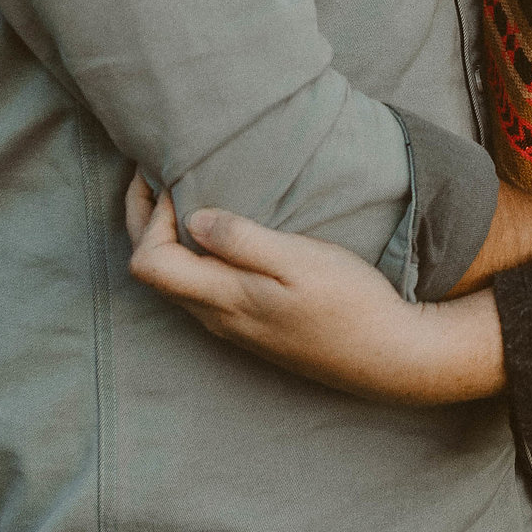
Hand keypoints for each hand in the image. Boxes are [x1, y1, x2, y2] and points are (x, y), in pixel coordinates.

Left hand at [124, 175, 506, 406]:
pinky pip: (200, 290)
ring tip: (182, 195)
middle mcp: (217, 318)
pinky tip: (217, 234)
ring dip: (167, 237)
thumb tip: (193, 219)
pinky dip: (192, 256)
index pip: (149, 262)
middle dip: (144, 220)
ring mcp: (233, 327)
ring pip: (175, 282)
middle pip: (152, 273)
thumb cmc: (350, 303)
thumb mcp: (300, 260)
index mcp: (224, 298)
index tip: (177, 181)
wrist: (387, 356)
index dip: (151, 217)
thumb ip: (242, 240)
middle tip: (152, 175)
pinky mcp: (251, 328)